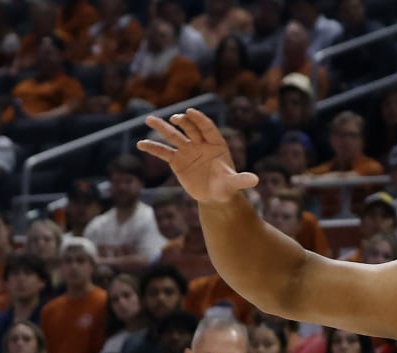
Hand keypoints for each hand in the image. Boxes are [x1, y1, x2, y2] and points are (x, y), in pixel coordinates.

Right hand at [138, 109, 258, 204]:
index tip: (190, 112)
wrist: (215, 196)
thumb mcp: (234, 184)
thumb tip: (256, 180)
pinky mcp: (176, 160)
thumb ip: (242, 180)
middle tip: (175, 119)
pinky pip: (163, 152)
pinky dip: (153, 148)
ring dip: (161, 127)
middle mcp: (200, 144)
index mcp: (216, 144)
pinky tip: (141, 144)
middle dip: (182, 122)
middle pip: (189, 129)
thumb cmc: (227, 187)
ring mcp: (187, 151)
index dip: (199, 120)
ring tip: (149, 119)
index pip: (207, 128)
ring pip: (173, 136)